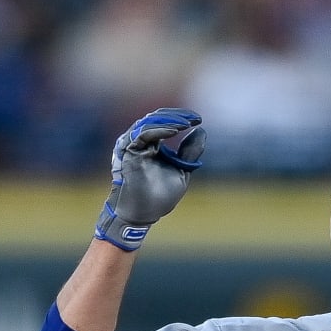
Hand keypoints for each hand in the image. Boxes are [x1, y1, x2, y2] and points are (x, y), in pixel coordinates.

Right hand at [94, 108, 205, 250]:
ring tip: (186, 123)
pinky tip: (175, 131)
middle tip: (194, 118)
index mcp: (152, 144)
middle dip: (177, 116)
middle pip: (157, 118)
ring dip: (169, 121)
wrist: (145, 214)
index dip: (181, 117)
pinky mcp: (129, 152)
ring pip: (149, 123)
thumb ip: (189, 151)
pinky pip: (143, 134)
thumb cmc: (159, 197)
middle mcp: (141, 142)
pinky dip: (159, 130)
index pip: (164, 122)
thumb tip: (201, 130)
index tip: (198, 120)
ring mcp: (133, 145)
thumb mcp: (182, 170)